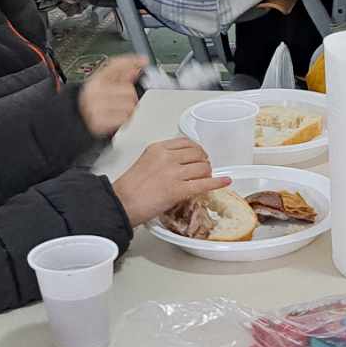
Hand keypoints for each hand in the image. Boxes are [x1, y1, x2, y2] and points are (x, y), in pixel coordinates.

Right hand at [77, 56, 142, 139]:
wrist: (75, 118)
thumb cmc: (92, 100)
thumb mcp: (103, 84)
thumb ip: (121, 74)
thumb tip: (138, 66)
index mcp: (95, 80)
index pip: (116, 65)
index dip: (131, 61)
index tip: (143, 60)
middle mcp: (95, 92)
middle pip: (129, 90)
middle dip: (130, 96)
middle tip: (123, 99)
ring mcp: (96, 107)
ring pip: (130, 106)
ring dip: (129, 109)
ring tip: (119, 108)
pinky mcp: (100, 122)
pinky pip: (125, 119)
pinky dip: (125, 119)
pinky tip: (117, 117)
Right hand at [111, 137, 225, 224]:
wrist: (121, 203)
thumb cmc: (129, 188)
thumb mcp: (145, 162)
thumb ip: (162, 159)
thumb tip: (180, 164)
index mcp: (158, 148)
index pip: (187, 143)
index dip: (197, 150)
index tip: (199, 156)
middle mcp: (167, 158)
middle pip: (198, 154)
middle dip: (204, 162)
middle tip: (203, 170)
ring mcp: (174, 173)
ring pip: (203, 168)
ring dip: (208, 174)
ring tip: (206, 179)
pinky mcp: (179, 190)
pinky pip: (204, 184)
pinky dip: (218, 183)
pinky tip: (224, 182)